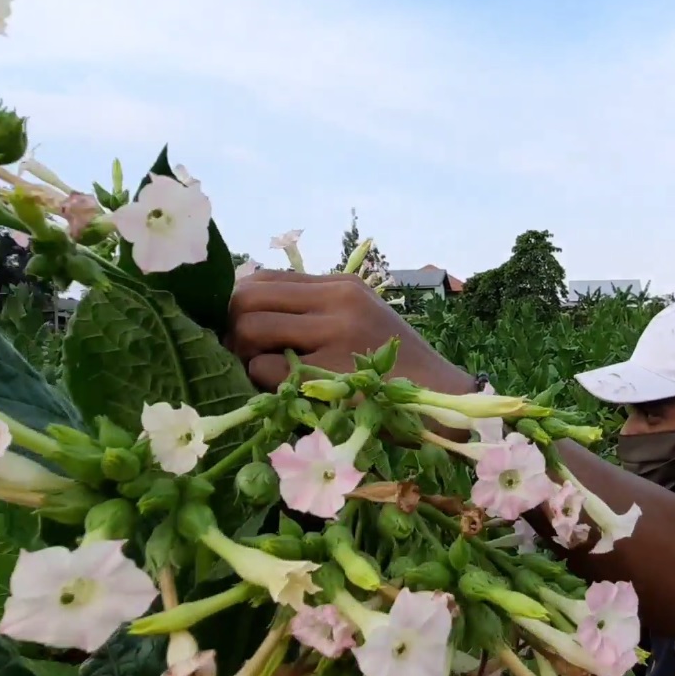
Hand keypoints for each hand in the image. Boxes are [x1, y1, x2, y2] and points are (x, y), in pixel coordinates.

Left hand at [226, 271, 474, 395]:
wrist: (443, 397)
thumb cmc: (397, 367)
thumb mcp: (360, 320)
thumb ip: (313, 311)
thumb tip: (245, 313)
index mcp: (342, 285)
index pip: (264, 277)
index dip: (239, 304)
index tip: (241, 331)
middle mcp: (337, 300)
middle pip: (247, 298)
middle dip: (232, 327)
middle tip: (242, 355)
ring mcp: (335, 333)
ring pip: (251, 328)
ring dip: (245, 355)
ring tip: (264, 373)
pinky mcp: (331, 371)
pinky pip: (267, 369)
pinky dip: (264, 383)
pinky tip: (287, 392)